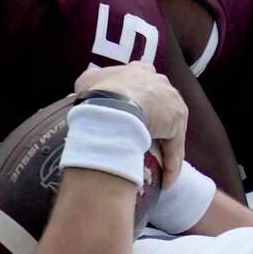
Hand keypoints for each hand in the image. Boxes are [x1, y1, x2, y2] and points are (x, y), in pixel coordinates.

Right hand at [74, 62, 187, 187]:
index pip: (145, 75)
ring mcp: (172, 102)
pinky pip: (174, 148)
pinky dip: (170, 165)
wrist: (113, 107)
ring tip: (157, 168)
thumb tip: (75, 97)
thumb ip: (87, 87)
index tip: (137, 103)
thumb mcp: (85, 84)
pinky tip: (167, 182)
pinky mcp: (177, 123)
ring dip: (165, 147)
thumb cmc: (98, 94)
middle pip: (162, 102)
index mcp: (139, 71)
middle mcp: (160, 83)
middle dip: (157, 118)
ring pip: (171, 128)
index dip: (141, 90)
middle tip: (145, 137)